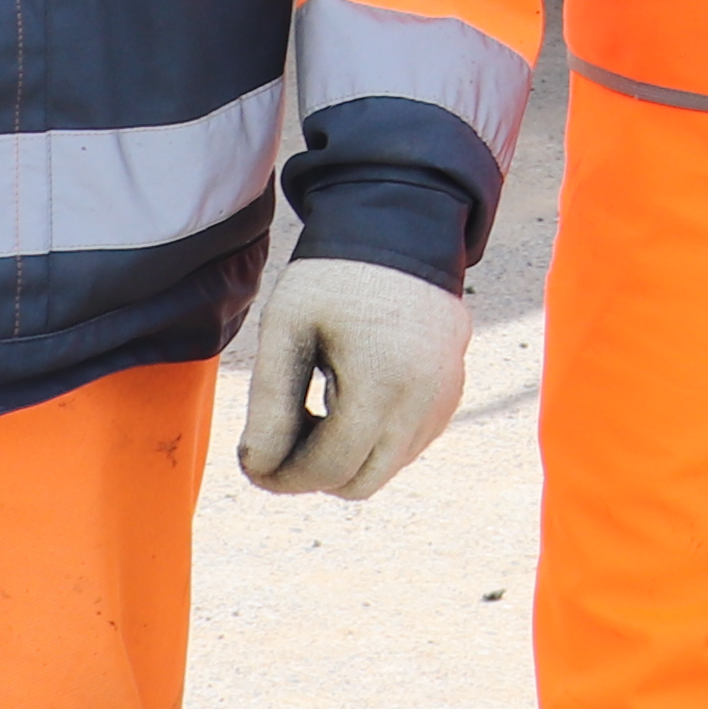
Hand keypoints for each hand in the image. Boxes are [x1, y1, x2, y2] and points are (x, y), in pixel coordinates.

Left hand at [233, 253, 469, 499]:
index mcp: (382, 384)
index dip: (282, 477)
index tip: (253, 463)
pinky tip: (350, 399)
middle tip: (282, 438)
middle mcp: (425, 400)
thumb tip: (261, 467)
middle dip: (313, 473)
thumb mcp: (286, 330)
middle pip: (361, 483)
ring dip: (346, 457)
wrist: (401, 226)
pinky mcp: (454, 391)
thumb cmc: (335, 277)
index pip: (328, 469)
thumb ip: (270, 404)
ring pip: (387, 468)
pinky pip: (410, 443)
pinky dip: (375, 440)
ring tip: (317, 407)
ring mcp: (446, 398)